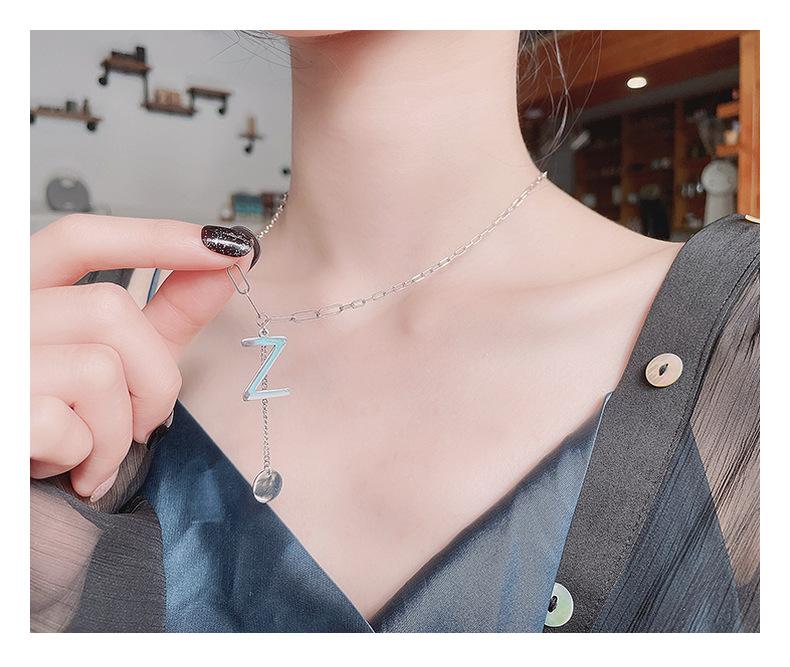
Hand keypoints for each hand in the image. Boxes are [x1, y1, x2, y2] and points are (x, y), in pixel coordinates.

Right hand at [30, 215, 257, 500]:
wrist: (19, 501)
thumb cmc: (53, 428)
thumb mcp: (113, 366)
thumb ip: (165, 315)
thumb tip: (227, 263)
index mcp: (21, 296)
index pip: (79, 239)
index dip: (155, 238)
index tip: (225, 247)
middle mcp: (0, 319)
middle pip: (111, 310)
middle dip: (153, 377)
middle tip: (139, 423)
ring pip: (100, 370)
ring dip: (119, 429)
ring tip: (91, 453)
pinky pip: (69, 428)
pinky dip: (85, 459)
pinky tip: (63, 470)